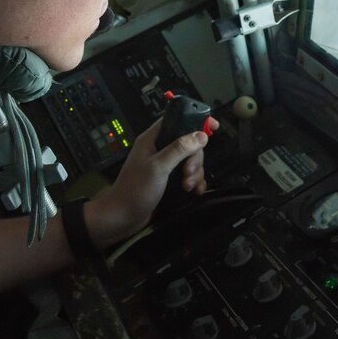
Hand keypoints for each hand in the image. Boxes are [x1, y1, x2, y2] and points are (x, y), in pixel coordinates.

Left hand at [82, 116, 219, 246]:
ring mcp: (166, 166)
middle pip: (190, 143)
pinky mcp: (171, 180)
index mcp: (153, 139)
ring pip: (192, 161)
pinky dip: (195, 183)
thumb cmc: (133, 191)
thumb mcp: (158, 167)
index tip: (213, 127)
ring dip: (195, 173)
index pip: (177, 120)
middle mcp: (160, 150)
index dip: (195, 120)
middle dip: (194, 158)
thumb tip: (199, 135)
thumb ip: (179, 149)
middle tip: (187, 172)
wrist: (124, 218)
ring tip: (186, 186)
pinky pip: (191, 176)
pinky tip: (193, 191)